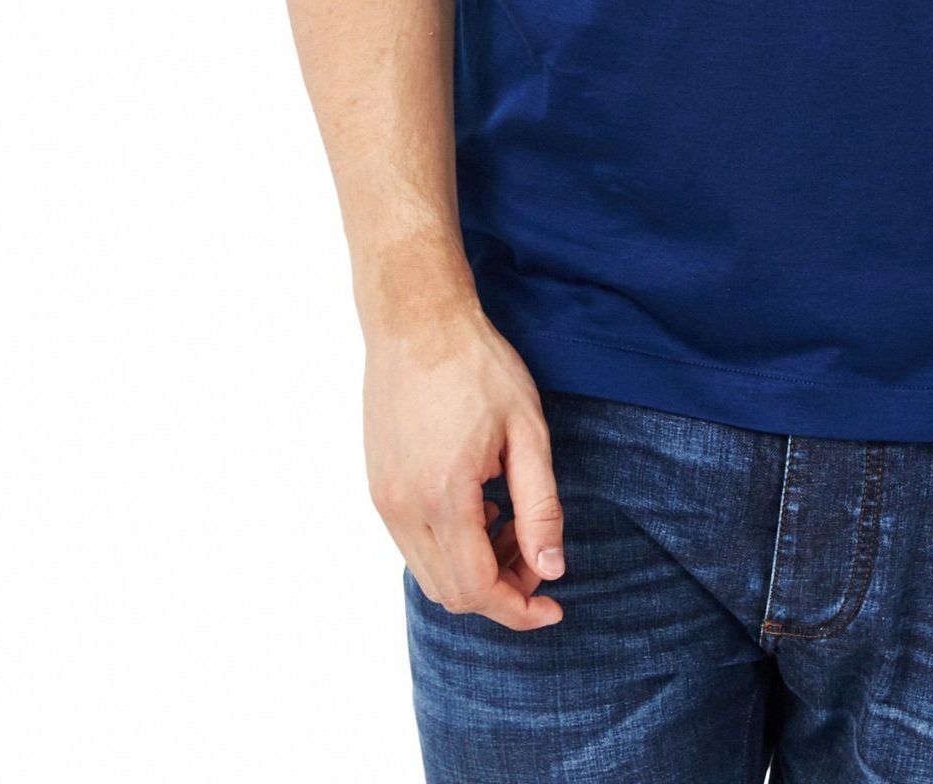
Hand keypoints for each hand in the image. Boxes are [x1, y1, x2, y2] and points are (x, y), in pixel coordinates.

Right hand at [364, 298, 567, 628]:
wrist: (417, 321)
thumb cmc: (477, 366)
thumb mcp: (528, 431)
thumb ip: (540, 507)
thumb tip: (552, 568)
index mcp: (444, 496)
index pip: (478, 589)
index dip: (519, 610)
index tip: (554, 606)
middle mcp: (404, 508)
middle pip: (451, 592)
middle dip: (502, 589)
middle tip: (536, 550)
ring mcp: (384, 499)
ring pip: (429, 573)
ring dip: (475, 568)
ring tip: (511, 520)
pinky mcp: (378, 486)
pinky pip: (414, 543)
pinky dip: (451, 545)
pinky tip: (481, 504)